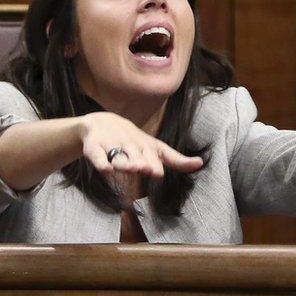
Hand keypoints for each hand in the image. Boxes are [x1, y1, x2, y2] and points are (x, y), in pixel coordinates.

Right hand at [79, 112, 203, 177]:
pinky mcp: (94, 146)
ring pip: (118, 155)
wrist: (101, 122)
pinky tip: (105, 168)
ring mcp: (112, 144)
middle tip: (144, 169)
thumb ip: (177, 160)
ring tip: (130, 168)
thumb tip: (200, 163)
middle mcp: (131, 144)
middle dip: (141, 163)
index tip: (158, 173)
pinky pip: (96, 154)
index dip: (155, 164)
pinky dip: (100, 161)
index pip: (154, 155)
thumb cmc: (134, 142)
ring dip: (124, 162)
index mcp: (147, 146)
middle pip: (136, 156)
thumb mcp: (156, 149)